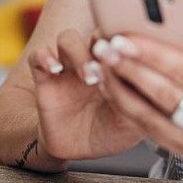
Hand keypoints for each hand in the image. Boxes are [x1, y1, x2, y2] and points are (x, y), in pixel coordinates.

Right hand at [26, 29, 145, 162]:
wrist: (77, 150)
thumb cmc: (109, 132)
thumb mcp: (130, 123)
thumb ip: (136, 101)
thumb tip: (144, 82)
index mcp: (117, 65)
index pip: (123, 39)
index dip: (128, 42)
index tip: (134, 54)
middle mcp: (93, 60)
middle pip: (96, 31)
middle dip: (105, 42)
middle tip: (112, 61)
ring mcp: (68, 67)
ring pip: (67, 39)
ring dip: (78, 53)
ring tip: (89, 77)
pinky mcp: (45, 78)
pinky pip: (38, 56)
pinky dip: (44, 57)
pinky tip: (54, 69)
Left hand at [92, 21, 182, 177]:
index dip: (156, 55)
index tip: (129, 37)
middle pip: (165, 96)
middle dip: (131, 70)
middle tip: (106, 47)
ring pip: (152, 119)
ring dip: (122, 91)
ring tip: (102, 65)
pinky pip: (153, 132)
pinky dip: (130, 110)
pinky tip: (114, 88)